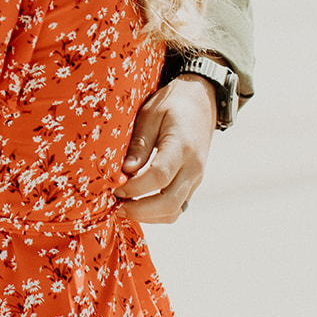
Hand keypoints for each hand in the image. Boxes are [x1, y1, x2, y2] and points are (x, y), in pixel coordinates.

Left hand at [114, 75, 215, 222]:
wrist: (202, 101)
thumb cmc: (172, 104)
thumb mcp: (150, 115)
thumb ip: (140, 144)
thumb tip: (126, 171)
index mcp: (182, 146)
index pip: (159, 177)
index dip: (135, 188)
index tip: (115, 188)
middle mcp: (193, 167)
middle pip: (169, 203)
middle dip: (140, 211)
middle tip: (115, 207)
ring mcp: (196, 178)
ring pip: (175, 211)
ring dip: (148, 216)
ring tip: (123, 208)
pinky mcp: (192, 183)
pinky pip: (177, 207)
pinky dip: (157, 213)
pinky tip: (138, 205)